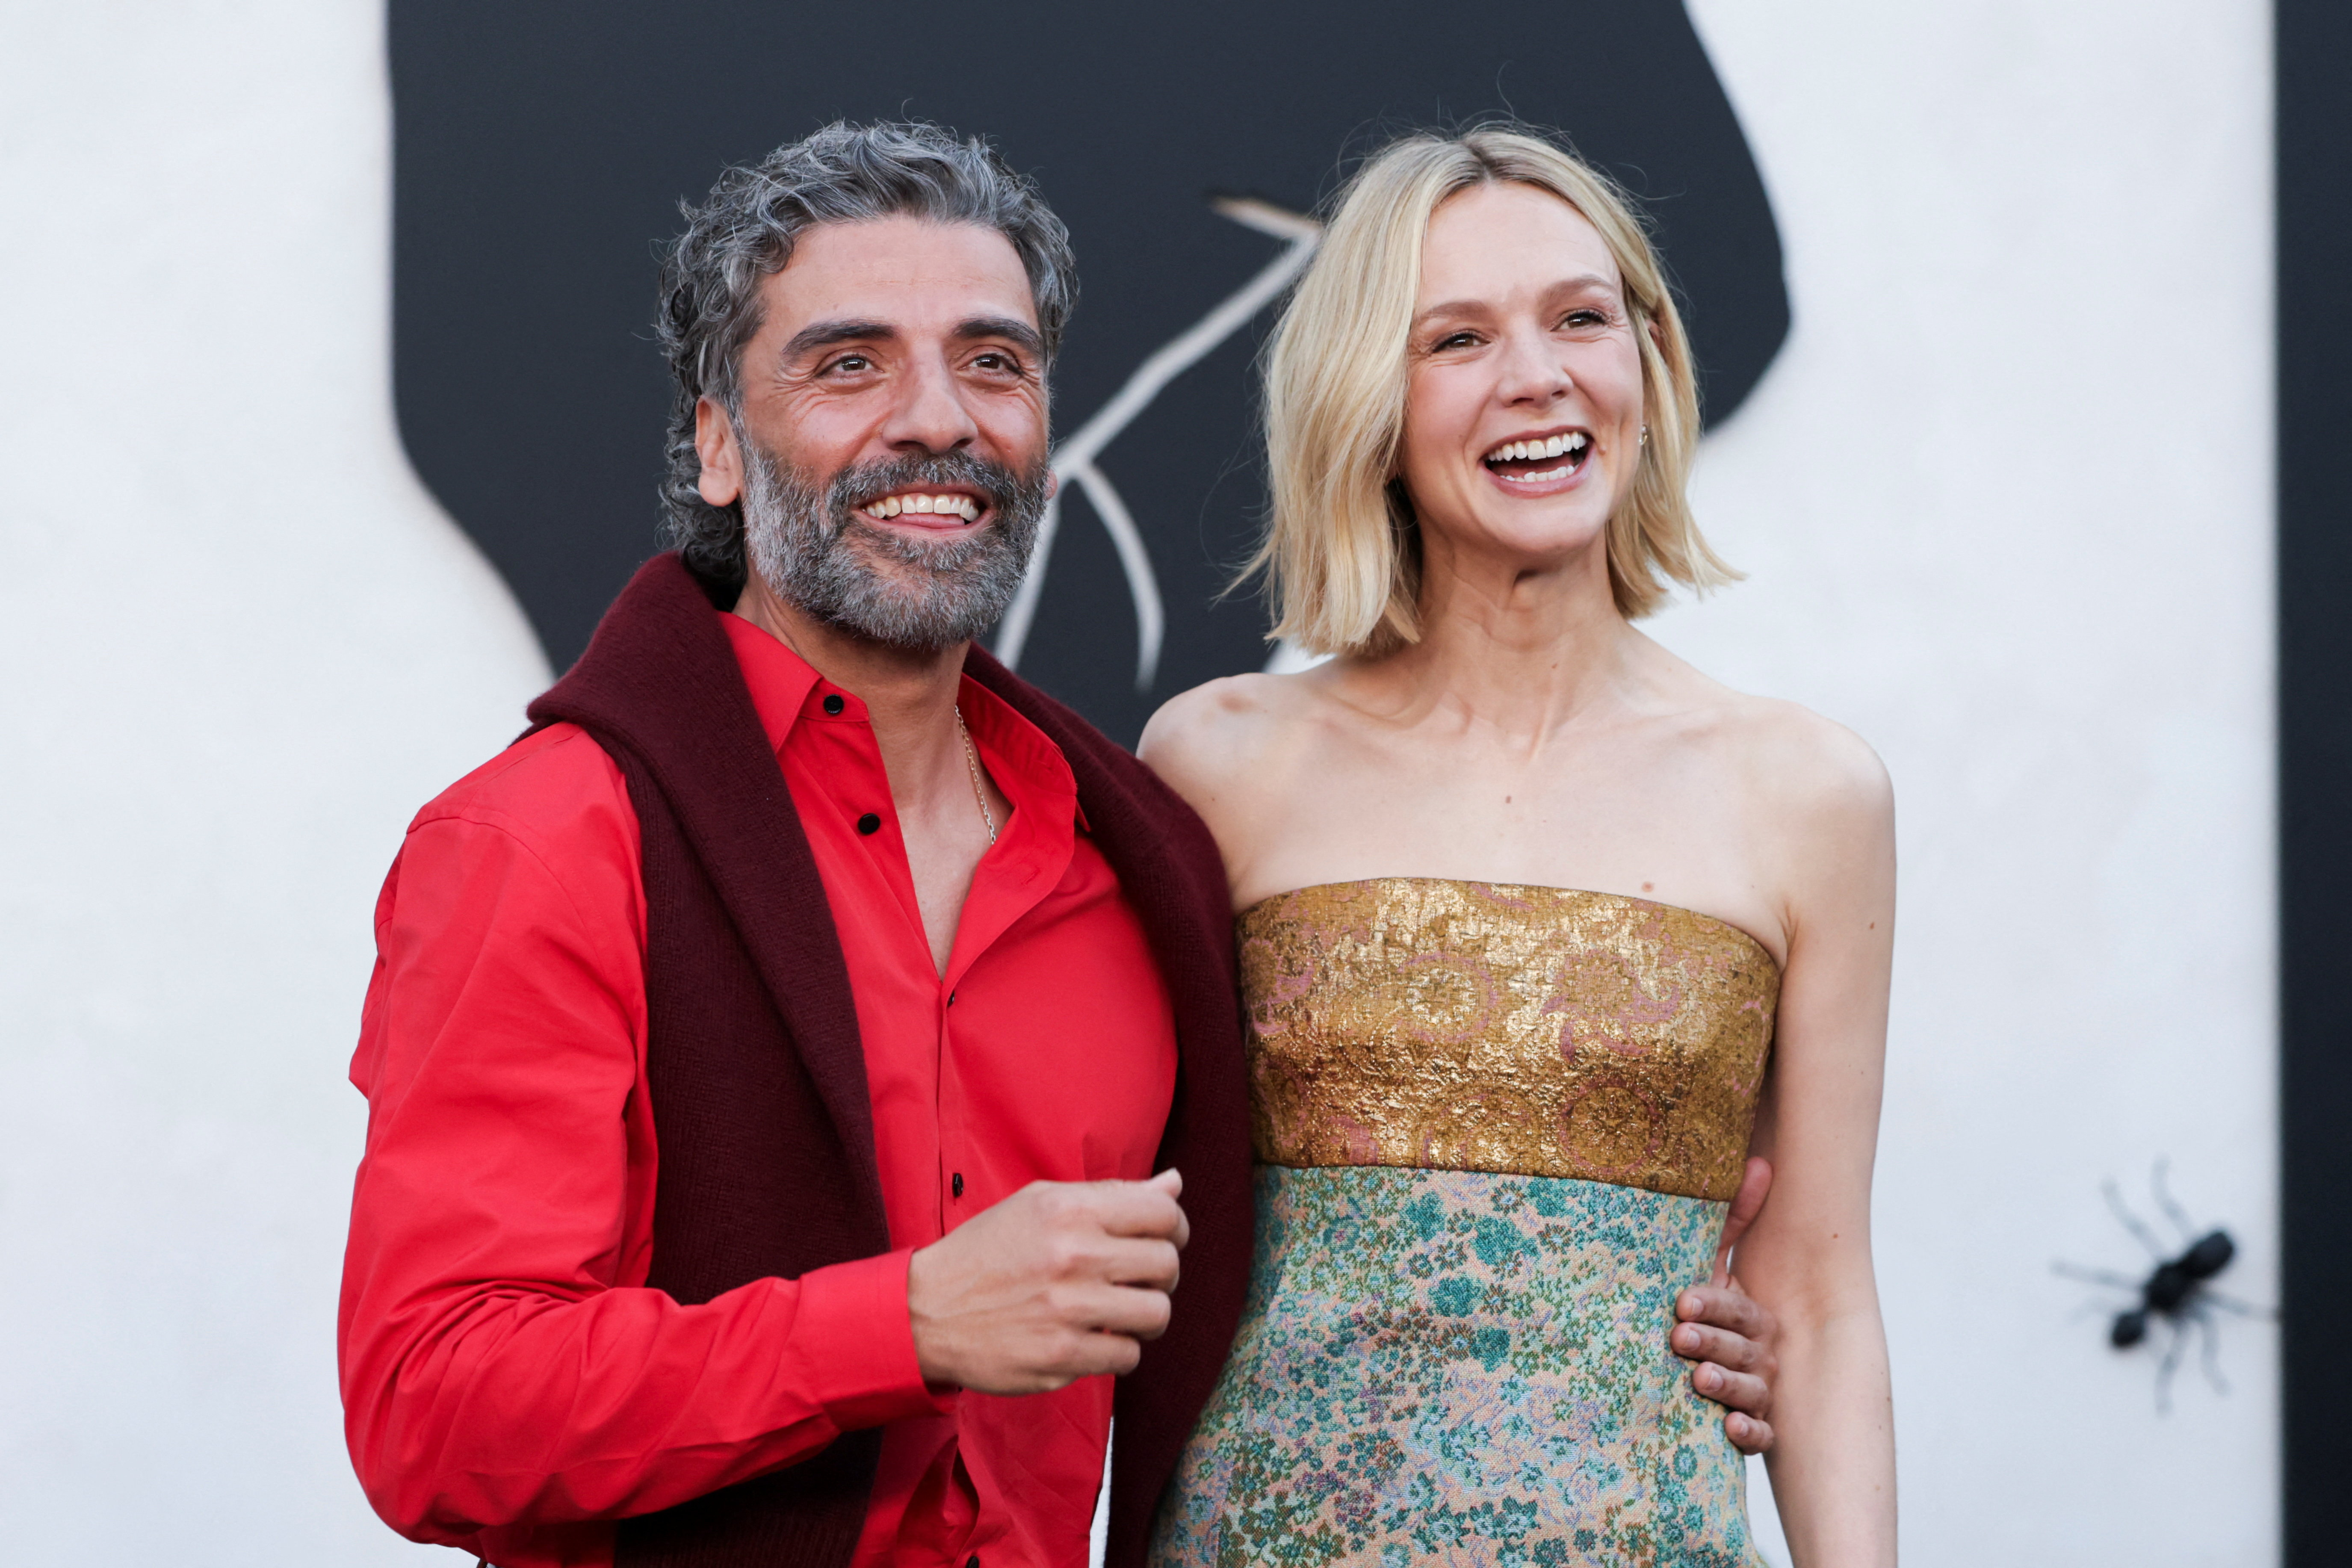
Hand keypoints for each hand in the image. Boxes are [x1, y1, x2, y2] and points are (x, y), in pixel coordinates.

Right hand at [907, 1169, 1188, 1394]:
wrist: (926, 1311)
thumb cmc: (988, 1252)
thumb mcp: (1040, 1204)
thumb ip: (1111, 1195)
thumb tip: (1176, 1183)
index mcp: (1070, 1210)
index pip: (1163, 1213)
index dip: (1174, 1228)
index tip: (1161, 1239)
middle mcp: (1073, 1257)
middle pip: (1167, 1265)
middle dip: (1161, 1274)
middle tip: (1135, 1278)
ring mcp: (1068, 1311)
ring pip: (1156, 1315)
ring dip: (1144, 1315)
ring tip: (1117, 1311)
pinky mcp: (1061, 1358)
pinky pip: (1127, 1356)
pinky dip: (1117, 1350)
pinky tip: (1091, 1337)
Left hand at [1673, 1156, 1780, 1454]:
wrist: (1696, 1372)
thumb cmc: (1707, 1311)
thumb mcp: (1712, 1266)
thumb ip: (1733, 1220)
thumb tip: (1762, 1162)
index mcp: (1752, 1315)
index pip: (1737, 1307)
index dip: (1713, 1304)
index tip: (1682, 1302)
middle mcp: (1760, 1352)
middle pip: (1743, 1349)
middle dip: (1713, 1342)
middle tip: (1680, 1337)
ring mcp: (1759, 1392)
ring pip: (1751, 1391)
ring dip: (1727, 1386)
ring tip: (1699, 1380)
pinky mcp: (1755, 1428)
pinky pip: (1760, 1435)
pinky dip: (1749, 1433)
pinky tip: (1731, 1429)